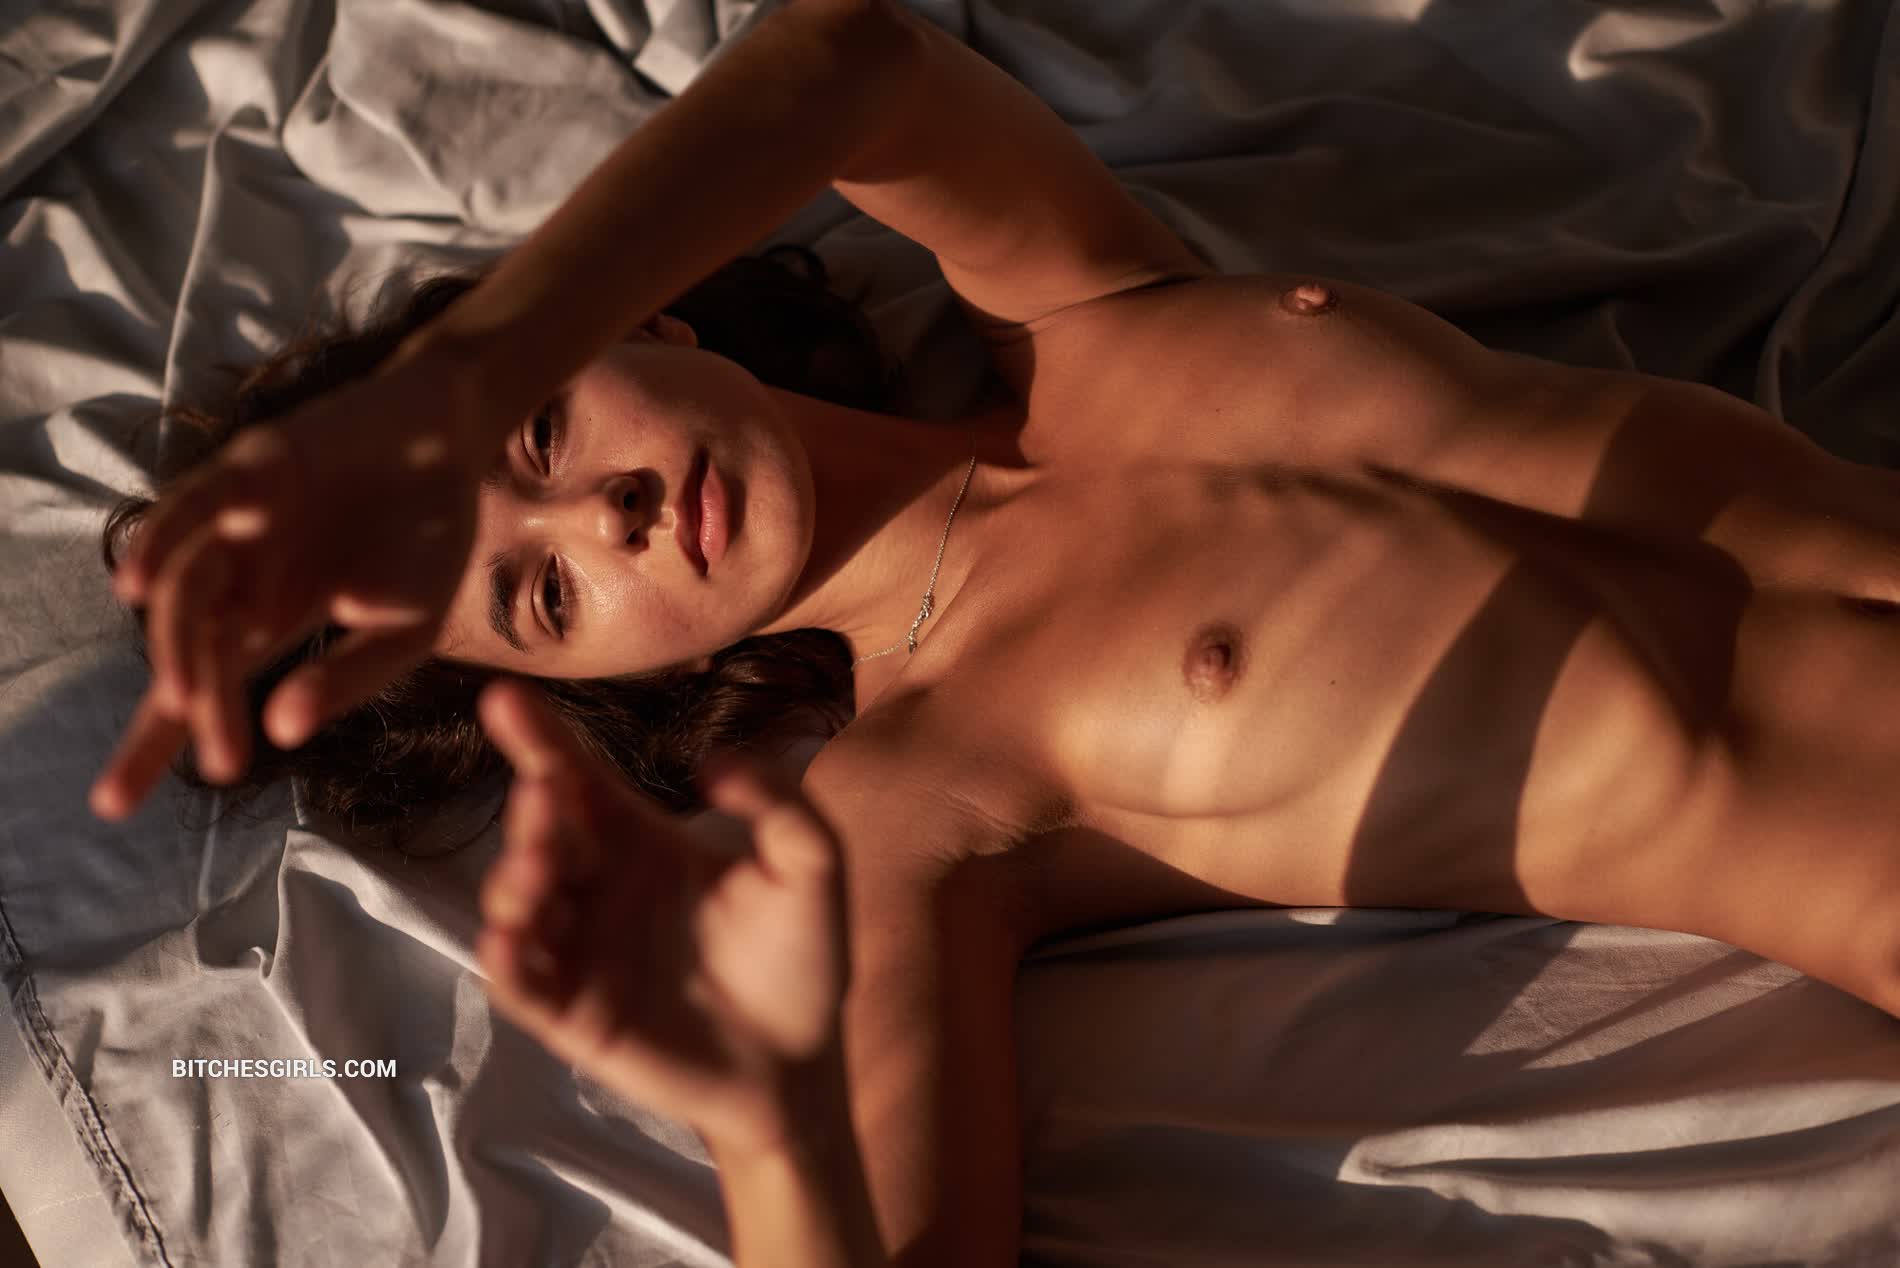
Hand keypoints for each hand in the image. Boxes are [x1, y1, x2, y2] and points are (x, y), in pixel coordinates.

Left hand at [90, 342, 491, 819]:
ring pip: (186, 590)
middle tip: (219, 763)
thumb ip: (349, 677)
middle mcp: (240, 573)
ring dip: (177, 644)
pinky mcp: (248, 469)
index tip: (111, 804)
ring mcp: (238, 522)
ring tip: (186, 696)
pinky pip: (193, 507)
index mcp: (272, 616)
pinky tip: (140, 585)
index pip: (199, 685)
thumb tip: (285, 731)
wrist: (455, 443)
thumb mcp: (406, 628)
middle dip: (190, 710)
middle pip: (188, 648)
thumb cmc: (430, 537)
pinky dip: (163, 542)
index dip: (154, 741)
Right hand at [475, 679, 850, 1154]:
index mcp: (642, 840)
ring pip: (517, 901)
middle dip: (534, 810)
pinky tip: (509, 935)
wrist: (802, 1060)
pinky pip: (520, 983)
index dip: (540, 737)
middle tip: (546, 795)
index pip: (579, 777)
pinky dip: (505, 957)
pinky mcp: (574, 1015)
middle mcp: (600, 886)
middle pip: (543, 832)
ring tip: (537, 867)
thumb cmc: (801, 956)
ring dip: (513, 878)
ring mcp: (581, 951)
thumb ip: (778, 800)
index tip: (505, 697)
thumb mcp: (811, 862)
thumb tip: (710, 764)